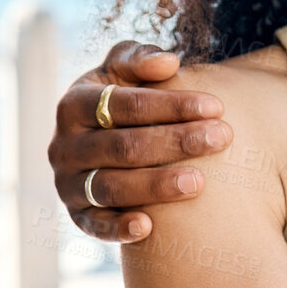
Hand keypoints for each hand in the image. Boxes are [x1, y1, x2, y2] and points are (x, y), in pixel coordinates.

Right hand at [48, 41, 231, 242]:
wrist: (98, 137)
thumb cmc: (121, 98)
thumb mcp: (121, 71)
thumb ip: (139, 58)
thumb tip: (167, 62)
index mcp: (74, 105)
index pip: (125, 104)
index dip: (171, 104)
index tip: (215, 105)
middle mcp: (64, 146)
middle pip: (123, 146)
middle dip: (176, 142)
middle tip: (222, 137)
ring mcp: (68, 183)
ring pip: (110, 186)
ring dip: (156, 185)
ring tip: (200, 182)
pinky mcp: (77, 214)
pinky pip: (94, 225)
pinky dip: (117, 228)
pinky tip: (149, 227)